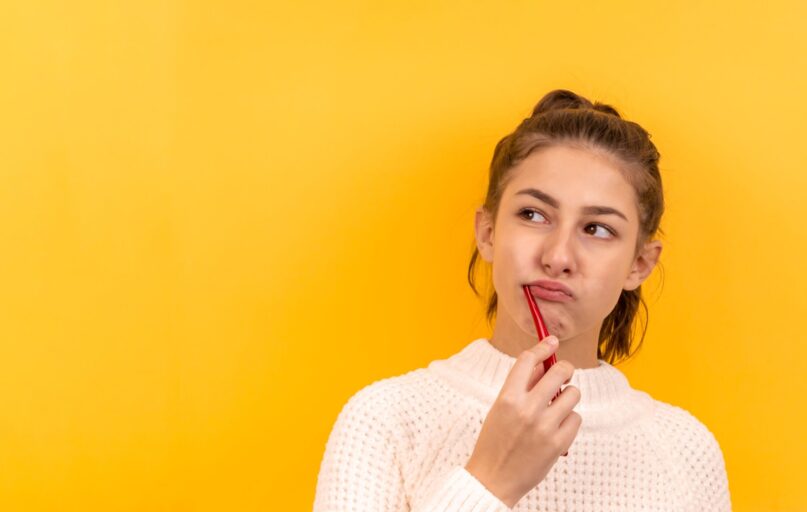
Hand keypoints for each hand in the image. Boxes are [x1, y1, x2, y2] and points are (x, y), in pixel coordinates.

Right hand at [464, 336, 581, 507]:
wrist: (493, 479)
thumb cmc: (495, 441)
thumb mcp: (500, 408)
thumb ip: (521, 385)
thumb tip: (543, 363)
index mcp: (507, 398)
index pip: (528, 360)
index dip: (542, 347)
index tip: (551, 341)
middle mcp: (527, 409)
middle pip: (559, 372)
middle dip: (565, 369)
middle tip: (563, 374)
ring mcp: (544, 427)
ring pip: (573, 394)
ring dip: (568, 396)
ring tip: (558, 406)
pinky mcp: (559, 444)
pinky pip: (576, 417)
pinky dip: (570, 419)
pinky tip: (558, 426)